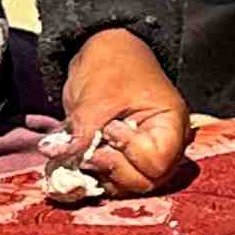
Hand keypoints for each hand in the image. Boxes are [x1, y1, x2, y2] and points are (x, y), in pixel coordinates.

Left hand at [58, 28, 194, 195]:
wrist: (103, 48)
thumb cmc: (112, 63)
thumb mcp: (96, 97)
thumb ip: (83, 133)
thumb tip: (63, 161)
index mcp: (171, 124)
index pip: (157, 163)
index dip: (129, 153)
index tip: (110, 130)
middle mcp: (165, 144)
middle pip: (147, 181)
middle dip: (115, 170)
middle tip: (91, 150)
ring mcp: (145, 152)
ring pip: (130, 186)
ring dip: (102, 177)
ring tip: (84, 153)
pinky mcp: (126, 156)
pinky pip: (116, 180)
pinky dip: (95, 176)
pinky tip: (80, 160)